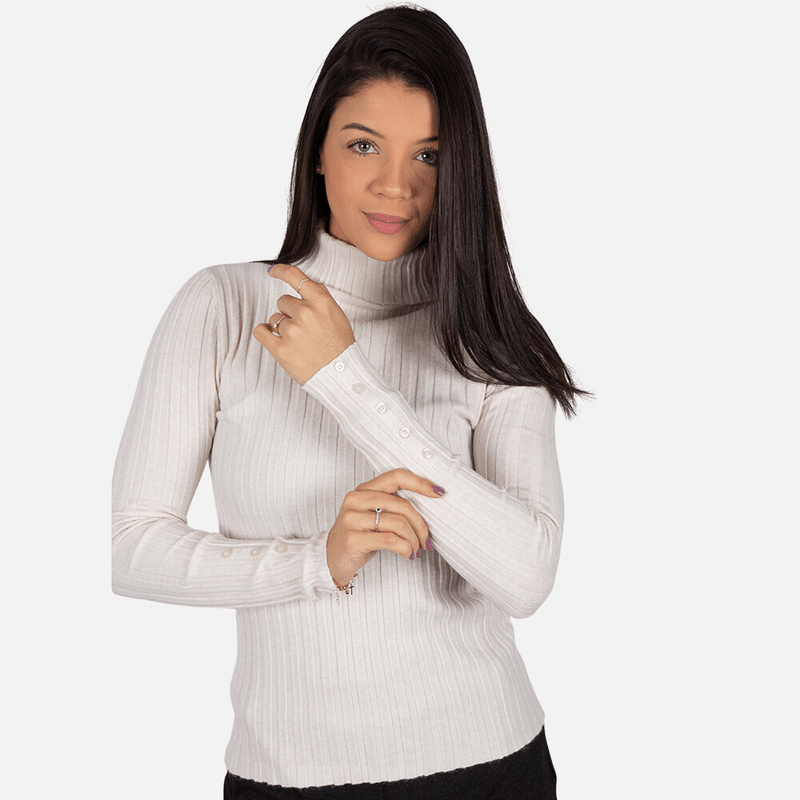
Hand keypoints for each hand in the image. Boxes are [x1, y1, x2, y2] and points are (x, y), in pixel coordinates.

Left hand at [252, 263, 355, 384]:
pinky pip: (261, 331)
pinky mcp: (281, 348)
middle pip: (282, 302)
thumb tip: (304, 287)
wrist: (342, 376)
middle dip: (289, 313)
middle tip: (303, 330)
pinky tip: (275, 340)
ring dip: (281, 328)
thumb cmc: (341, 348)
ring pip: (274, 318)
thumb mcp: (337, 316)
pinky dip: (265, 334)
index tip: (272, 271)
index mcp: (321, 301)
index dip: (280, 271)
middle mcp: (306, 313)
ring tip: (298, 342)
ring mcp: (292, 331)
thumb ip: (319, 300)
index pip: (295, 277)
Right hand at [326, 469, 443, 586]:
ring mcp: (352, 519)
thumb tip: (429, 504)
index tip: (439, 492)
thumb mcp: (372, 514)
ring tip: (416, 550)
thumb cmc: (358, 535)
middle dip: (421, 525)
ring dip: (414, 540)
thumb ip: (392, 505)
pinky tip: (408, 555)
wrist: (331, 558)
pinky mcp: (353, 539)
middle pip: (402, 505)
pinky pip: (390, 540)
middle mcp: (356, 500)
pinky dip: (405, 549)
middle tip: (426, 540)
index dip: (420, 483)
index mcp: (363, 489)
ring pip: (399, 524)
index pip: (396, 476)